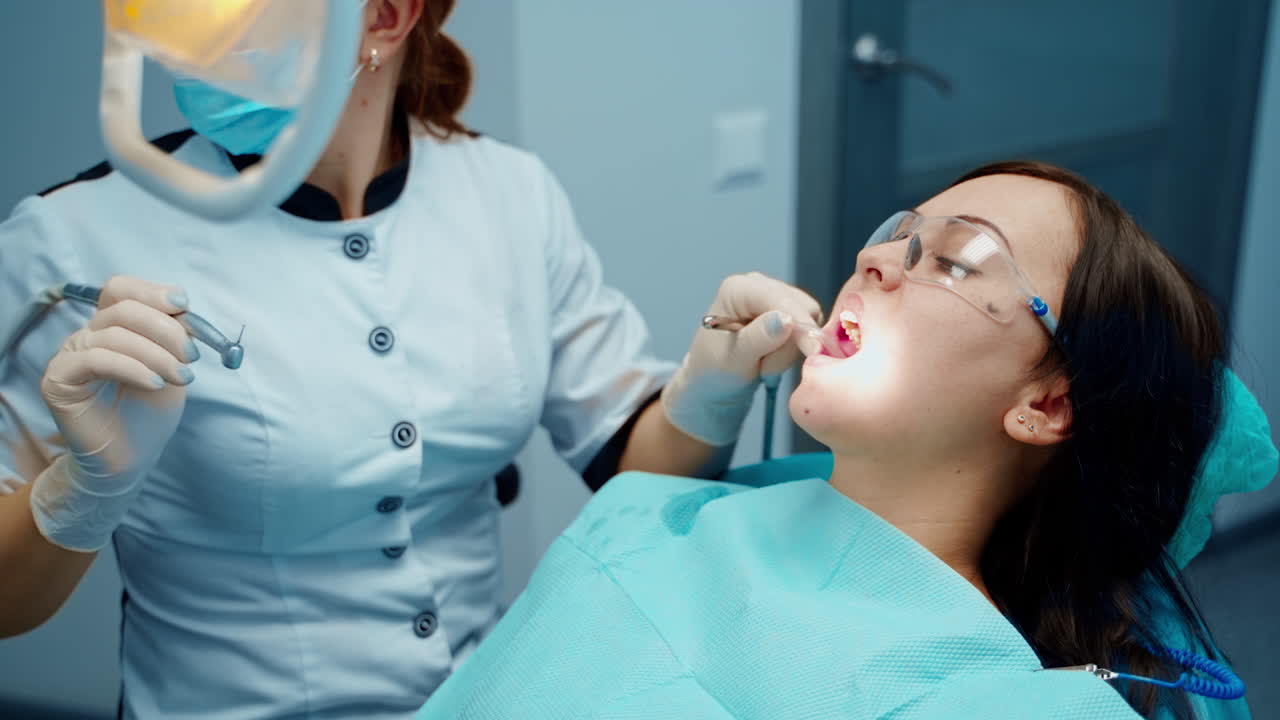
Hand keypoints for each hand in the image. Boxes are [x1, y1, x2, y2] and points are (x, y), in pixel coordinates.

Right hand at [31, 276, 196, 549]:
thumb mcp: (173, 365)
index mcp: (112, 326)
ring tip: (181, 377)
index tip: (183, 304)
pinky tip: (155, 384)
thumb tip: (184, 310)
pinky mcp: (59, 379)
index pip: (120, 290)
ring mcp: (70, 356)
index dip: (151, 291)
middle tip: (192, 356)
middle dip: (165, 328)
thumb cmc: (150, 412)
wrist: (131, 457)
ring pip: (113, 334)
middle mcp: (86, 336)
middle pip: (122, 308)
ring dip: (156, 353)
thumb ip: (176, 336)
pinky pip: (97, 359)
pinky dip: (133, 367)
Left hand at [661, 272, 821, 445]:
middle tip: (765, 367)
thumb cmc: (715, 372)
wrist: (713, 385)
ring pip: (809, 322)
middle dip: (790, 344)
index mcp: (738, 289)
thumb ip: (759, 338)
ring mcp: (774, 297)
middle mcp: (759, 285)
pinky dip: (793, 351)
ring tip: (763, 364)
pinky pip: (808, 331)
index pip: (782, 299)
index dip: (800, 324)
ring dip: (790, 351)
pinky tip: (772, 359)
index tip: (813, 351)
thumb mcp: (734, 359)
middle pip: (802, 308)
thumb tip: (787, 320)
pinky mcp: (786, 312)